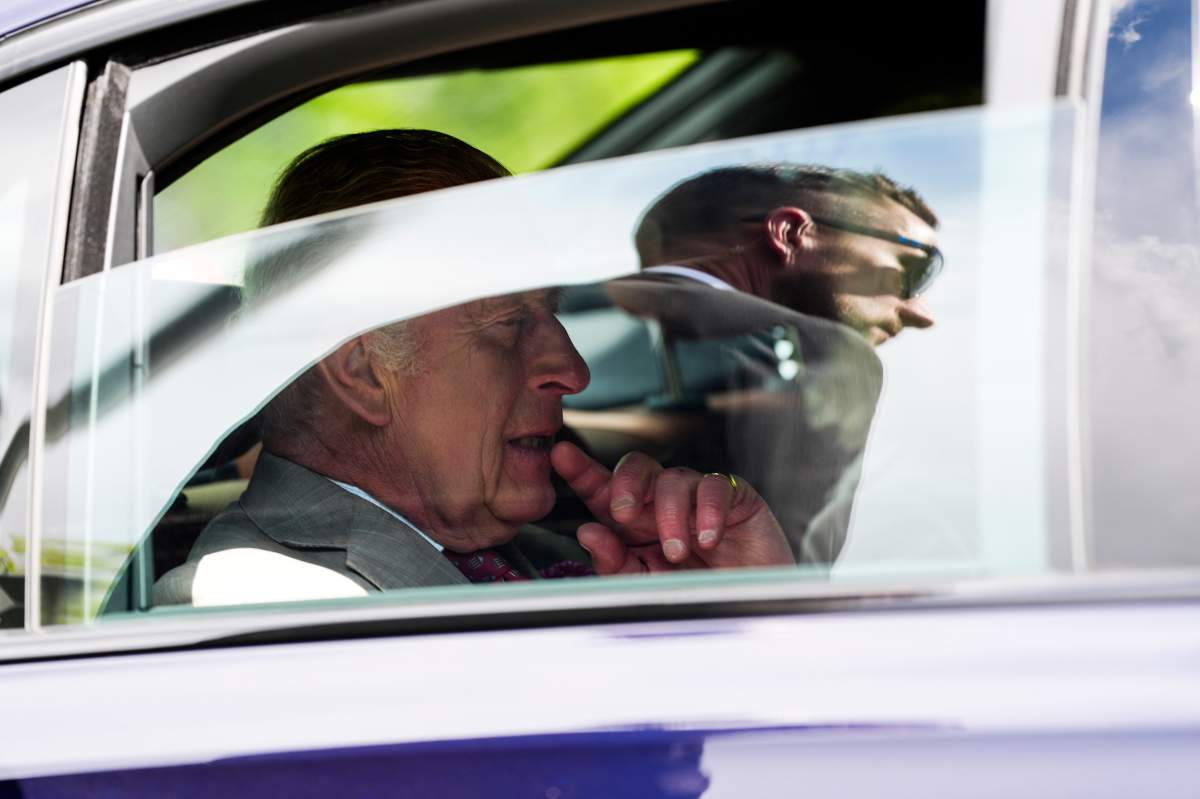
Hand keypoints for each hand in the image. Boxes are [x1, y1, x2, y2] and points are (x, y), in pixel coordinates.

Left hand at [550, 441, 793, 573]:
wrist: (750, 607)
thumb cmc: (696, 594)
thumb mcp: (647, 584)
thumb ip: (616, 562)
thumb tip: (587, 532)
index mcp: (634, 522)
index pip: (603, 490)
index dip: (582, 470)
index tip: (560, 455)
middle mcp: (662, 502)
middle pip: (635, 468)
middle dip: (624, 483)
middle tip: (621, 511)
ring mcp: (697, 496)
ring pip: (672, 479)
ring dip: (669, 515)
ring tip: (678, 552)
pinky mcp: (735, 496)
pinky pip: (715, 486)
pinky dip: (708, 512)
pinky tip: (708, 539)